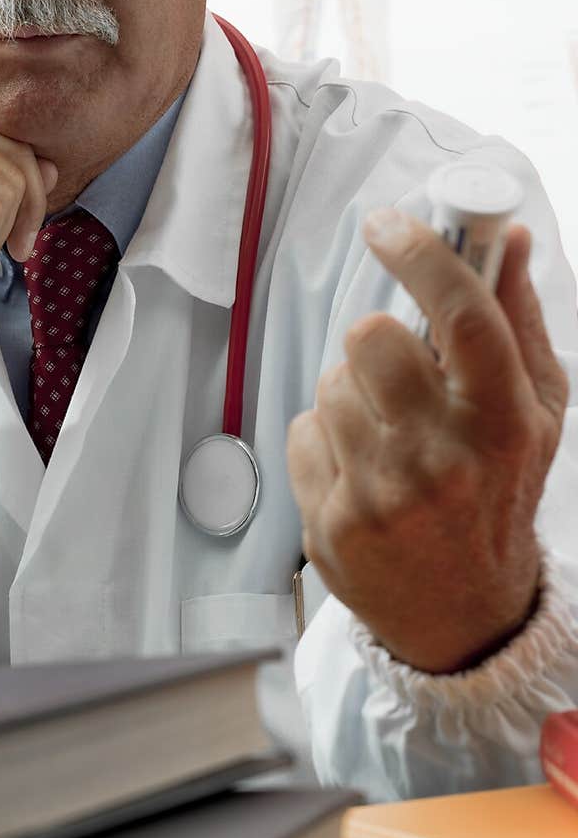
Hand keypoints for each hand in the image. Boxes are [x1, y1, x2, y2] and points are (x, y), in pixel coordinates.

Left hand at [286, 209, 568, 672]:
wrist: (464, 613)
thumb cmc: (498, 493)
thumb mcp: (534, 412)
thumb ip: (518, 320)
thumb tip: (512, 236)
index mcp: (504, 421)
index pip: (462, 316)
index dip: (422, 256)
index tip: (387, 224)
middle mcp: (445, 457)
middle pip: (372, 336)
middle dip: (378, 340)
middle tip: (398, 372)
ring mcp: (383, 493)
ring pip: (331, 383)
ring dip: (352, 396)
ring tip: (387, 438)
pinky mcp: (332, 521)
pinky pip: (302, 430)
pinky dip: (324, 442)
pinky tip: (359, 474)